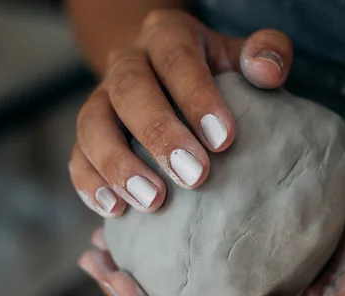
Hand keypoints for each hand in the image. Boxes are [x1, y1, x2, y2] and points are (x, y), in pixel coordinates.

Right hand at [69, 9, 292, 216]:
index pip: (176, 57)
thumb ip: (264, 54)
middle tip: (194, 177)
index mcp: (167, 35)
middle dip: (159, 134)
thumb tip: (267, 71)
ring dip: (119, 165)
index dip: (196, 96)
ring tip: (152, 201)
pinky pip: (76, 155)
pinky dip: (90, 183)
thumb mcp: (240, 57)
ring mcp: (100, 98)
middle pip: (129, 89)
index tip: (223, 140)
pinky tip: (114, 210)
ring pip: (92, 124)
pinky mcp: (86, 134)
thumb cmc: (215, 75)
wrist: (166, 78)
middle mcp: (126, 62)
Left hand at [78, 193, 344, 295]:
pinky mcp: (242, 248)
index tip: (115, 282)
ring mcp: (239, 280)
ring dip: (137, 260)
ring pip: (177, 276)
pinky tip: (149, 202)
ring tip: (103, 236)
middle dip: (125, 291)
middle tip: (93, 257)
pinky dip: (168, 229)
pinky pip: (197, 242)